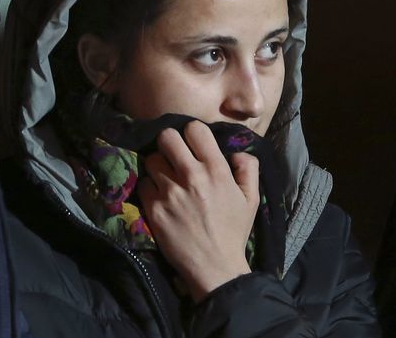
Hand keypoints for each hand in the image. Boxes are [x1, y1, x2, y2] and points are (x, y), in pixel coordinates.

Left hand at [137, 121, 259, 302]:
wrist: (215, 267)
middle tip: (172, 156)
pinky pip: (143, 183)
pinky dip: (149, 188)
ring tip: (166, 179)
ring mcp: (170, 191)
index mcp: (216, 170)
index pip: (194, 128)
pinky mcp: (153, 207)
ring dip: (157, 167)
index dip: (191, 133)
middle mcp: (191, 175)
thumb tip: (235, 151)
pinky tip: (159, 198)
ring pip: (151, 160)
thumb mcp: (252, 199)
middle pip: (166, 137)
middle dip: (168, 143)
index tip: (192, 144)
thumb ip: (248, 169)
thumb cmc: (233, 231)